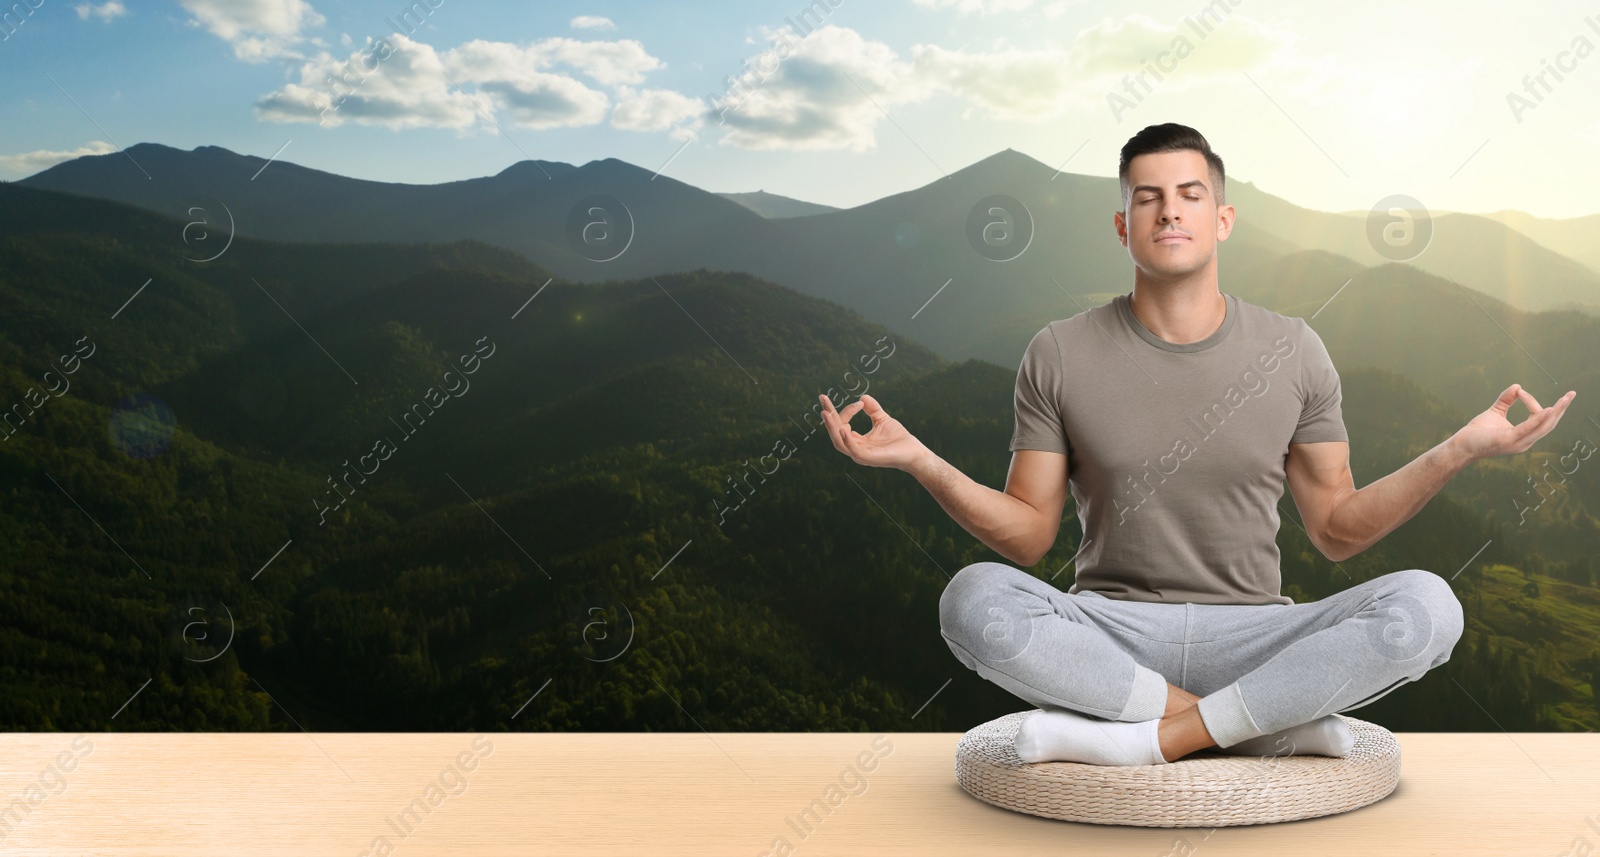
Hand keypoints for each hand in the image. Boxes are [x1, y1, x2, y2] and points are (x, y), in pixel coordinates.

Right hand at [818, 393, 927, 470]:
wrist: (914, 451)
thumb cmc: (898, 438)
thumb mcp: (882, 419)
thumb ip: (873, 409)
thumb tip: (862, 397)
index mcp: (857, 441)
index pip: (842, 425)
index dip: (846, 412)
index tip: (859, 403)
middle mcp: (856, 448)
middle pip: (835, 433)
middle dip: (828, 416)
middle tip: (823, 398)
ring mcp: (862, 455)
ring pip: (839, 442)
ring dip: (832, 427)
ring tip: (827, 413)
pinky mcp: (870, 458)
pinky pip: (854, 451)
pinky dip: (847, 440)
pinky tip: (843, 428)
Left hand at [1452, 384, 1574, 460]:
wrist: (1460, 446)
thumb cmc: (1477, 432)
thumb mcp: (1495, 412)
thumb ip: (1506, 400)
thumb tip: (1518, 386)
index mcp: (1524, 436)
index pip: (1539, 418)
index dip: (1533, 402)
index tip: (1519, 392)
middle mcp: (1525, 441)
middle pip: (1550, 424)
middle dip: (1562, 409)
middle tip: (1572, 394)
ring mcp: (1519, 442)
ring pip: (1543, 426)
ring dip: (1556, 411)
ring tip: (1566, 398)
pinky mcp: (1509, 440)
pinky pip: (1528, 428)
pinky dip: (1538, 419)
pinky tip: (1547, 409)